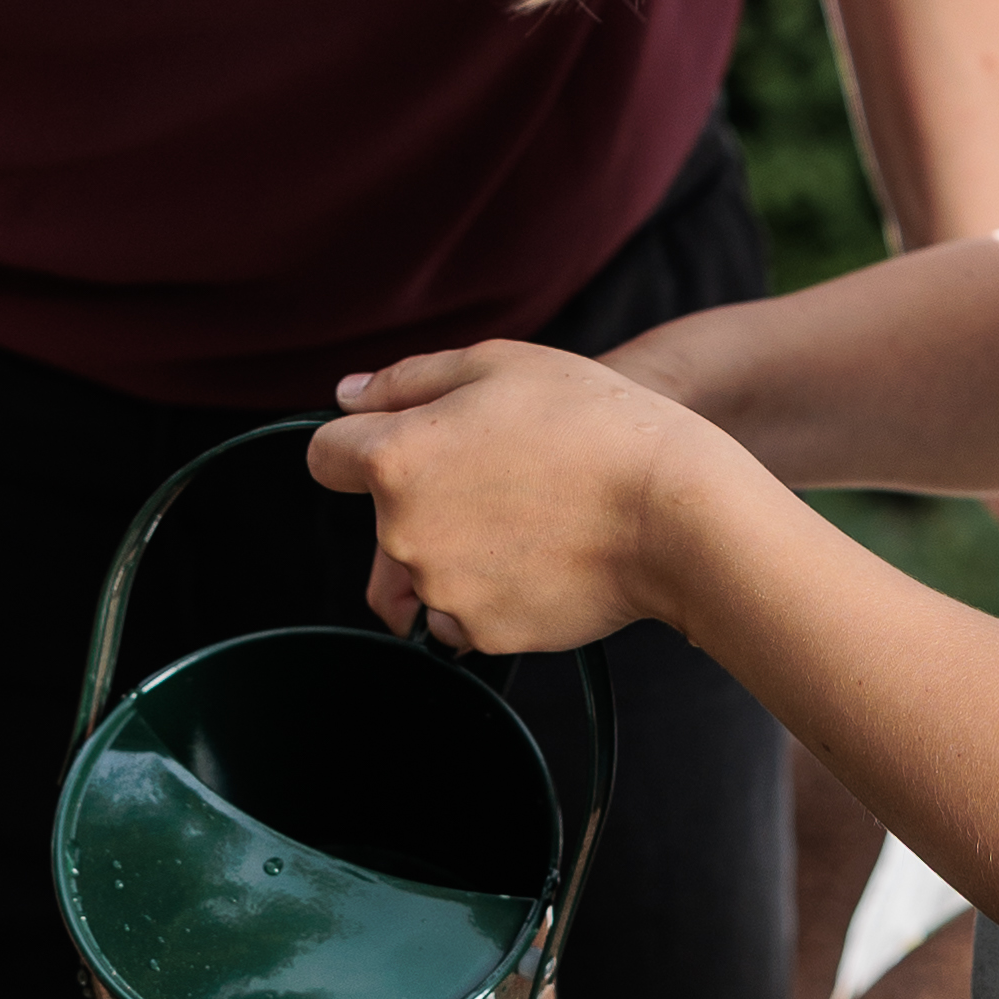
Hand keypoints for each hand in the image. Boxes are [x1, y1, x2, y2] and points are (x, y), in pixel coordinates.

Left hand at [311, 341, 723, 647]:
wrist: (674, 512)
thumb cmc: (592, 423)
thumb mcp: (499, 365)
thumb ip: (406, 381)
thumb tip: (344, 397)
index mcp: (396, 457)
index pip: (325, 456)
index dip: (359, 444)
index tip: (409, 442)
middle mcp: (403, 531)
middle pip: (380, 518)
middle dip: (423, 498)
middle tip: (504, 474)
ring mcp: (442, 589)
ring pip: (420, 570)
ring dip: (454, 550)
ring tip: (528, 519)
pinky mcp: (483, 633)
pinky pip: (461, 615)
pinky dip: (488, 594)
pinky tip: (541, 559)